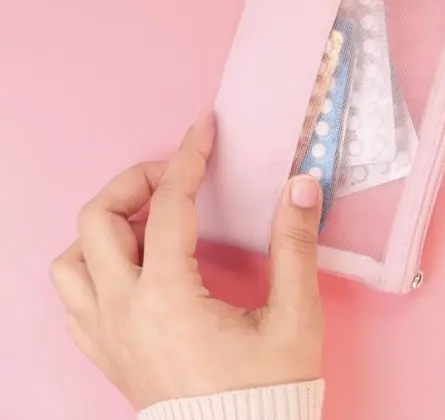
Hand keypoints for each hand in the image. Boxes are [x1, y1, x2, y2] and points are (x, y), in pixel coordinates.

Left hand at [50, 113, 324, 409]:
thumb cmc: (267, 389)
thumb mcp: (295, 317)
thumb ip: (295, 246)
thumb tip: (301, 187)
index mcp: (168, 297)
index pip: (169, 206)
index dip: (189, 157)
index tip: (204, 128)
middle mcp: (123, 311)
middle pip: (96, 220)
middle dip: (134, 182)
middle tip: (175, 175)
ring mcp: (105, 334)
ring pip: (70, 259)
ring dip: (104, 227)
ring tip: (148, 221)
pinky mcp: (105, 353)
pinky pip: (72, 298)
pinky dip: (91, 267)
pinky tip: (129, 266)